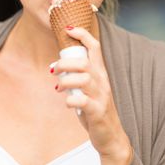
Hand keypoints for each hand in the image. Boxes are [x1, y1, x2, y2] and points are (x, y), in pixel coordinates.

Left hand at [52, 26, 132, 164]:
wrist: (111, 136)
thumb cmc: (95, 108)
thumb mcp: (89, 88)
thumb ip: (77, 76)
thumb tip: (56, 66)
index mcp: (100, 72)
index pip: (95, 46)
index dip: (82, 34)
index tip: (68, 28)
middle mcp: (103, 81)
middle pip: (84, 62)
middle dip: (64, 63)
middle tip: (54, 70)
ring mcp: (101, 96)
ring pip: (83, 79)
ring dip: (65, 81)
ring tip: (58, 87)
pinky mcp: (98, 111)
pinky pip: (82, 101)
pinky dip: (70, 100)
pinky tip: (67, 103)